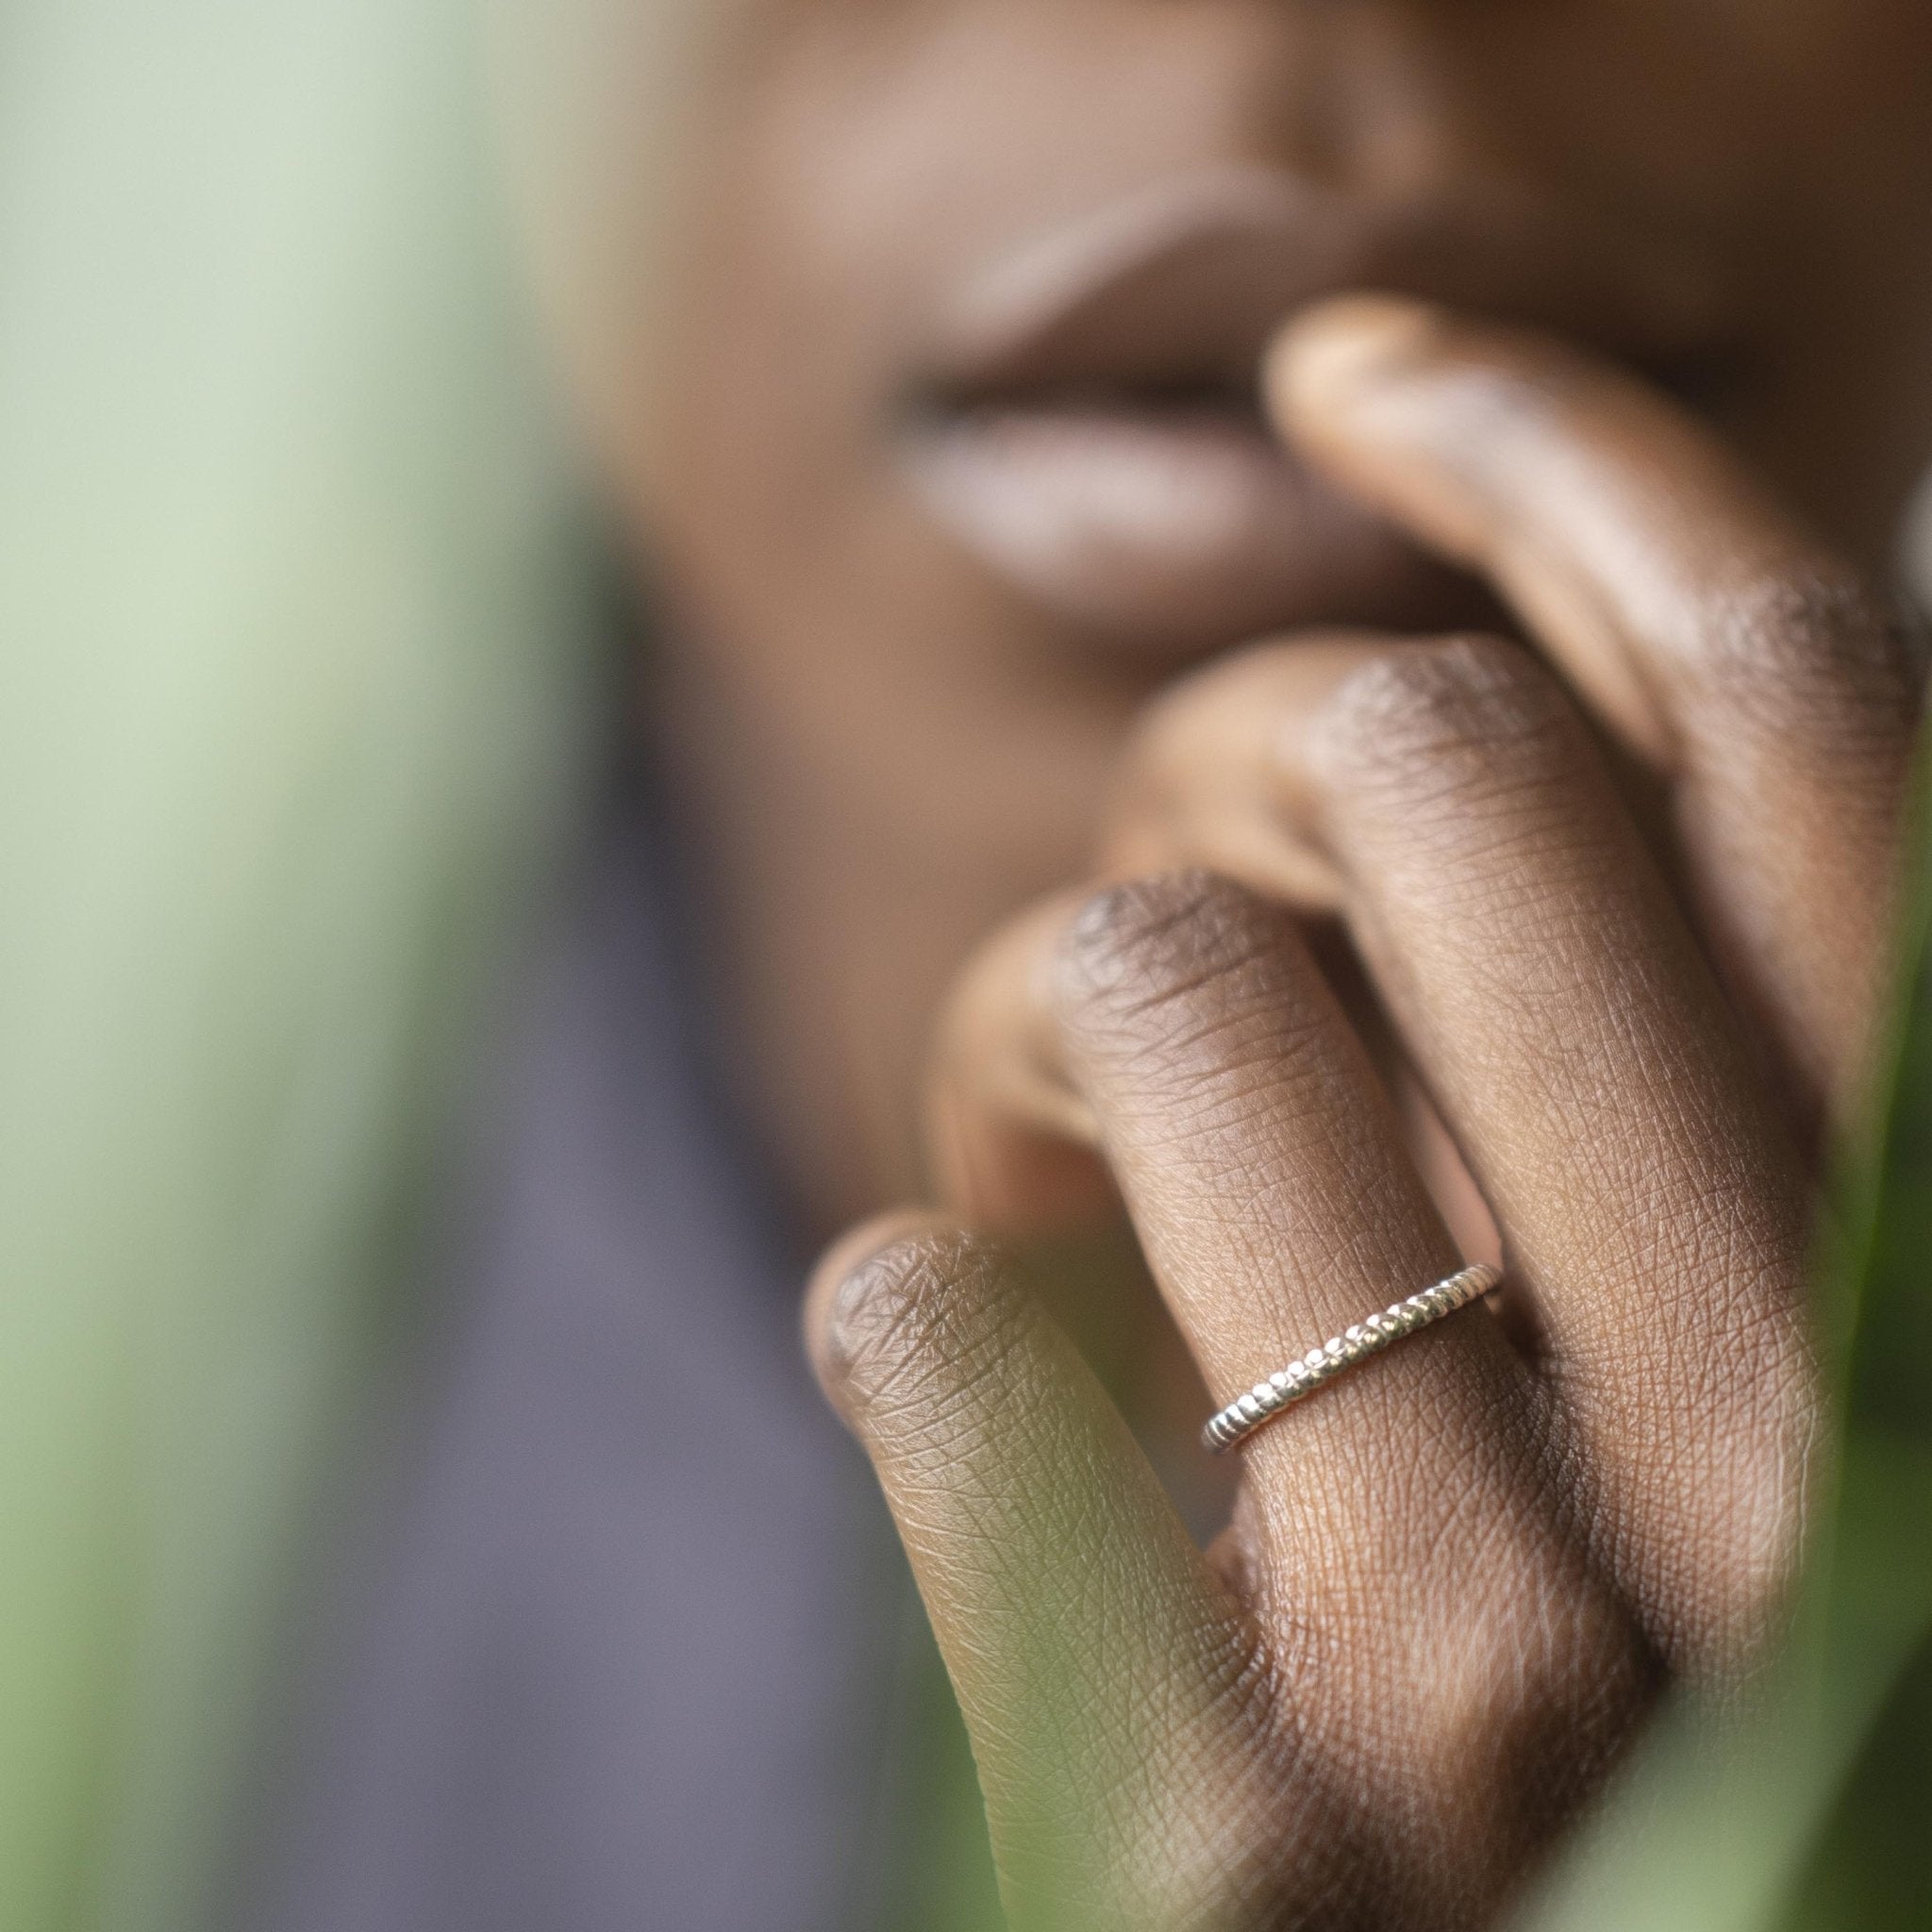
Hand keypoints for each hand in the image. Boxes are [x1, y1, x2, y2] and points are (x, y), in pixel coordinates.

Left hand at [804, 297, 1922, 1929]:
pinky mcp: (1207, 1850)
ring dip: (1039, 1010)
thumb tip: (1482, 738)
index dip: (1568, 456)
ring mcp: (1503, 1671)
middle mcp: (1807, 1467)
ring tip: (1045, 1159)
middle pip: (1437, 763)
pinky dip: (912, 1297)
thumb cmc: (1617, 1678)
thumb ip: (1691, 1082)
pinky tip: (984, 1402)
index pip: (1798, 709)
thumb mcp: (1746, 1333)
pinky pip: (922, 1311)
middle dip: (1234, 753)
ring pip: (1156, 973)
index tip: (1362, 385)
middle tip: (1173, 889)